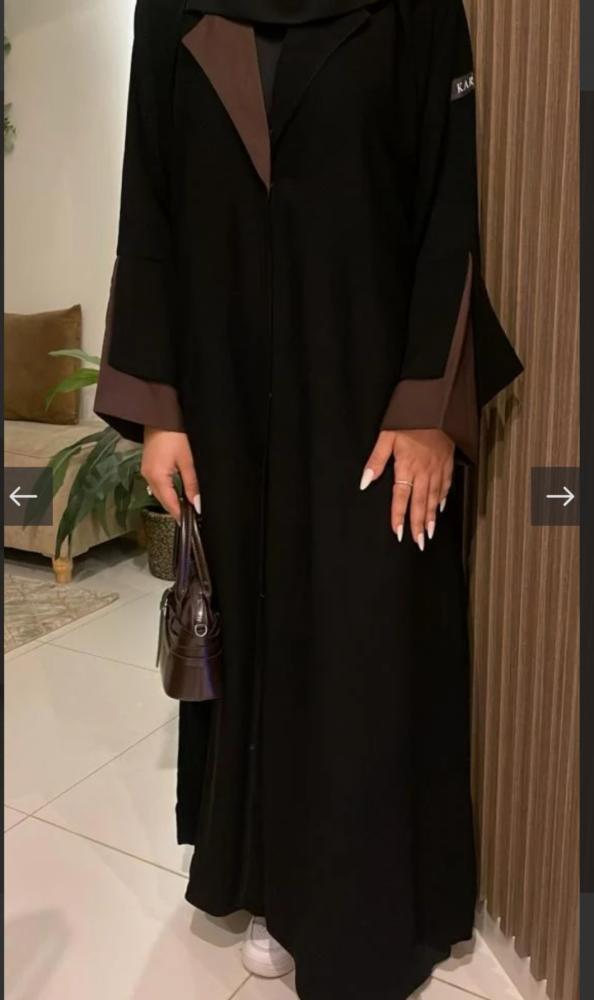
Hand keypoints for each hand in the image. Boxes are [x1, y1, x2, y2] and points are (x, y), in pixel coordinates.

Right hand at [142, 428, 198, 523]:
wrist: (161, 414)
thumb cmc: (174, 433)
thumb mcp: (187, 460)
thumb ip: (192, 484)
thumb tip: (196, 503)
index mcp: (156, 476)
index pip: (169, 503)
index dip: (180, 514)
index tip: (190, 522)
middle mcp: (148, 475)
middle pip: (162, 500)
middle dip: (176, 509)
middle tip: (191, 517)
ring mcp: (146, 470)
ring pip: (160, 492)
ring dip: (171, 500)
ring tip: (187, 507)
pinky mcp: (149, 464)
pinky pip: (157, 483)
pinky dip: (167, 489)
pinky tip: (177, 491)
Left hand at [360, 429, 453, 549]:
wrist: (438, 406)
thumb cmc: (410, 419)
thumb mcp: (387, 436)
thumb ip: (376, 460)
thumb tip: (364, 481)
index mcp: (407, 466)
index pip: (401, 497)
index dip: (399, 516)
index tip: (398, 533)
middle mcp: (424, 471)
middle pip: (420, 503)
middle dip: (418, 524)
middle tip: (419, 542)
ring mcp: (438, 468)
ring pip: (434, 498)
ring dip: (431, 517)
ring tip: (429, 533)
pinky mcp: (447, 462)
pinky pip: (446, 485)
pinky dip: (443, 498)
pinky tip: (441, 508)